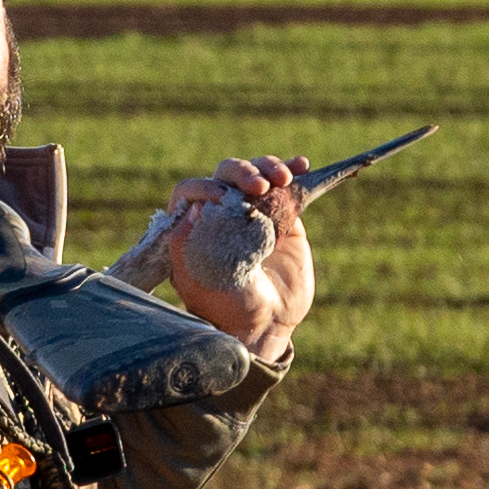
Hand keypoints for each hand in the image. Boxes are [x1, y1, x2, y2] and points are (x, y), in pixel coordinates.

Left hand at [155, 155, 312, 361]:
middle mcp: (220, 213)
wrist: (265, 323)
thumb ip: (186, 245)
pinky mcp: (282, 217)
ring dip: (267, 167)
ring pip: (256, 174)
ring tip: (282, 178)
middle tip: (258, 186)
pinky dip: (293, 171)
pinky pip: (286, 187)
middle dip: (240, 173)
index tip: (221, 197)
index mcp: (192, 225)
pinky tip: (302, 165)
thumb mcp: (199, 280)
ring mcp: (252, 212)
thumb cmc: (225, 305)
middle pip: (225, 175)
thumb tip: (194, 208)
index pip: (191, 191)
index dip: (204, 187)